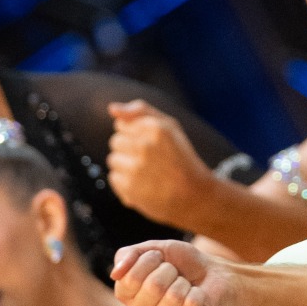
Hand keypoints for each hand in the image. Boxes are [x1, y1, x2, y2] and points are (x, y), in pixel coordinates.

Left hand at [107, 100, 214, 225]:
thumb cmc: (181, 158)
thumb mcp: (169, 127)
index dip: (135, 135)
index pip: (121, 124)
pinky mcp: (130, 188)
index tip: (151, 145)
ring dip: (125, 166)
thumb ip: (141, 111)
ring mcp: (136, 168)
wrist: (195, 196)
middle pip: (115, 141)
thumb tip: (111, 108)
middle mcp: (145, 146)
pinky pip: (113, 178)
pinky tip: (143, 185)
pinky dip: (125, 182)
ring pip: (112, 159)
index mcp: (155, 128)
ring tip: (148, 173)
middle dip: (128, 149)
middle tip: (151, 160)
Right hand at [111, 238, 234, 305]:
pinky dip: (198, 295)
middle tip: (175, 274)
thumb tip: (115, 273)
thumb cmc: (181, 263)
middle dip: (170, 271)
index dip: (151, 260)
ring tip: (186, 286)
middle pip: (153, 287)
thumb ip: (130, 255)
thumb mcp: (155, 249)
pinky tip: (196, 298)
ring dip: (185, 283)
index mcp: (125, 294)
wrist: (213, 274)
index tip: (160, 259)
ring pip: (174, 297)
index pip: (131, 278)